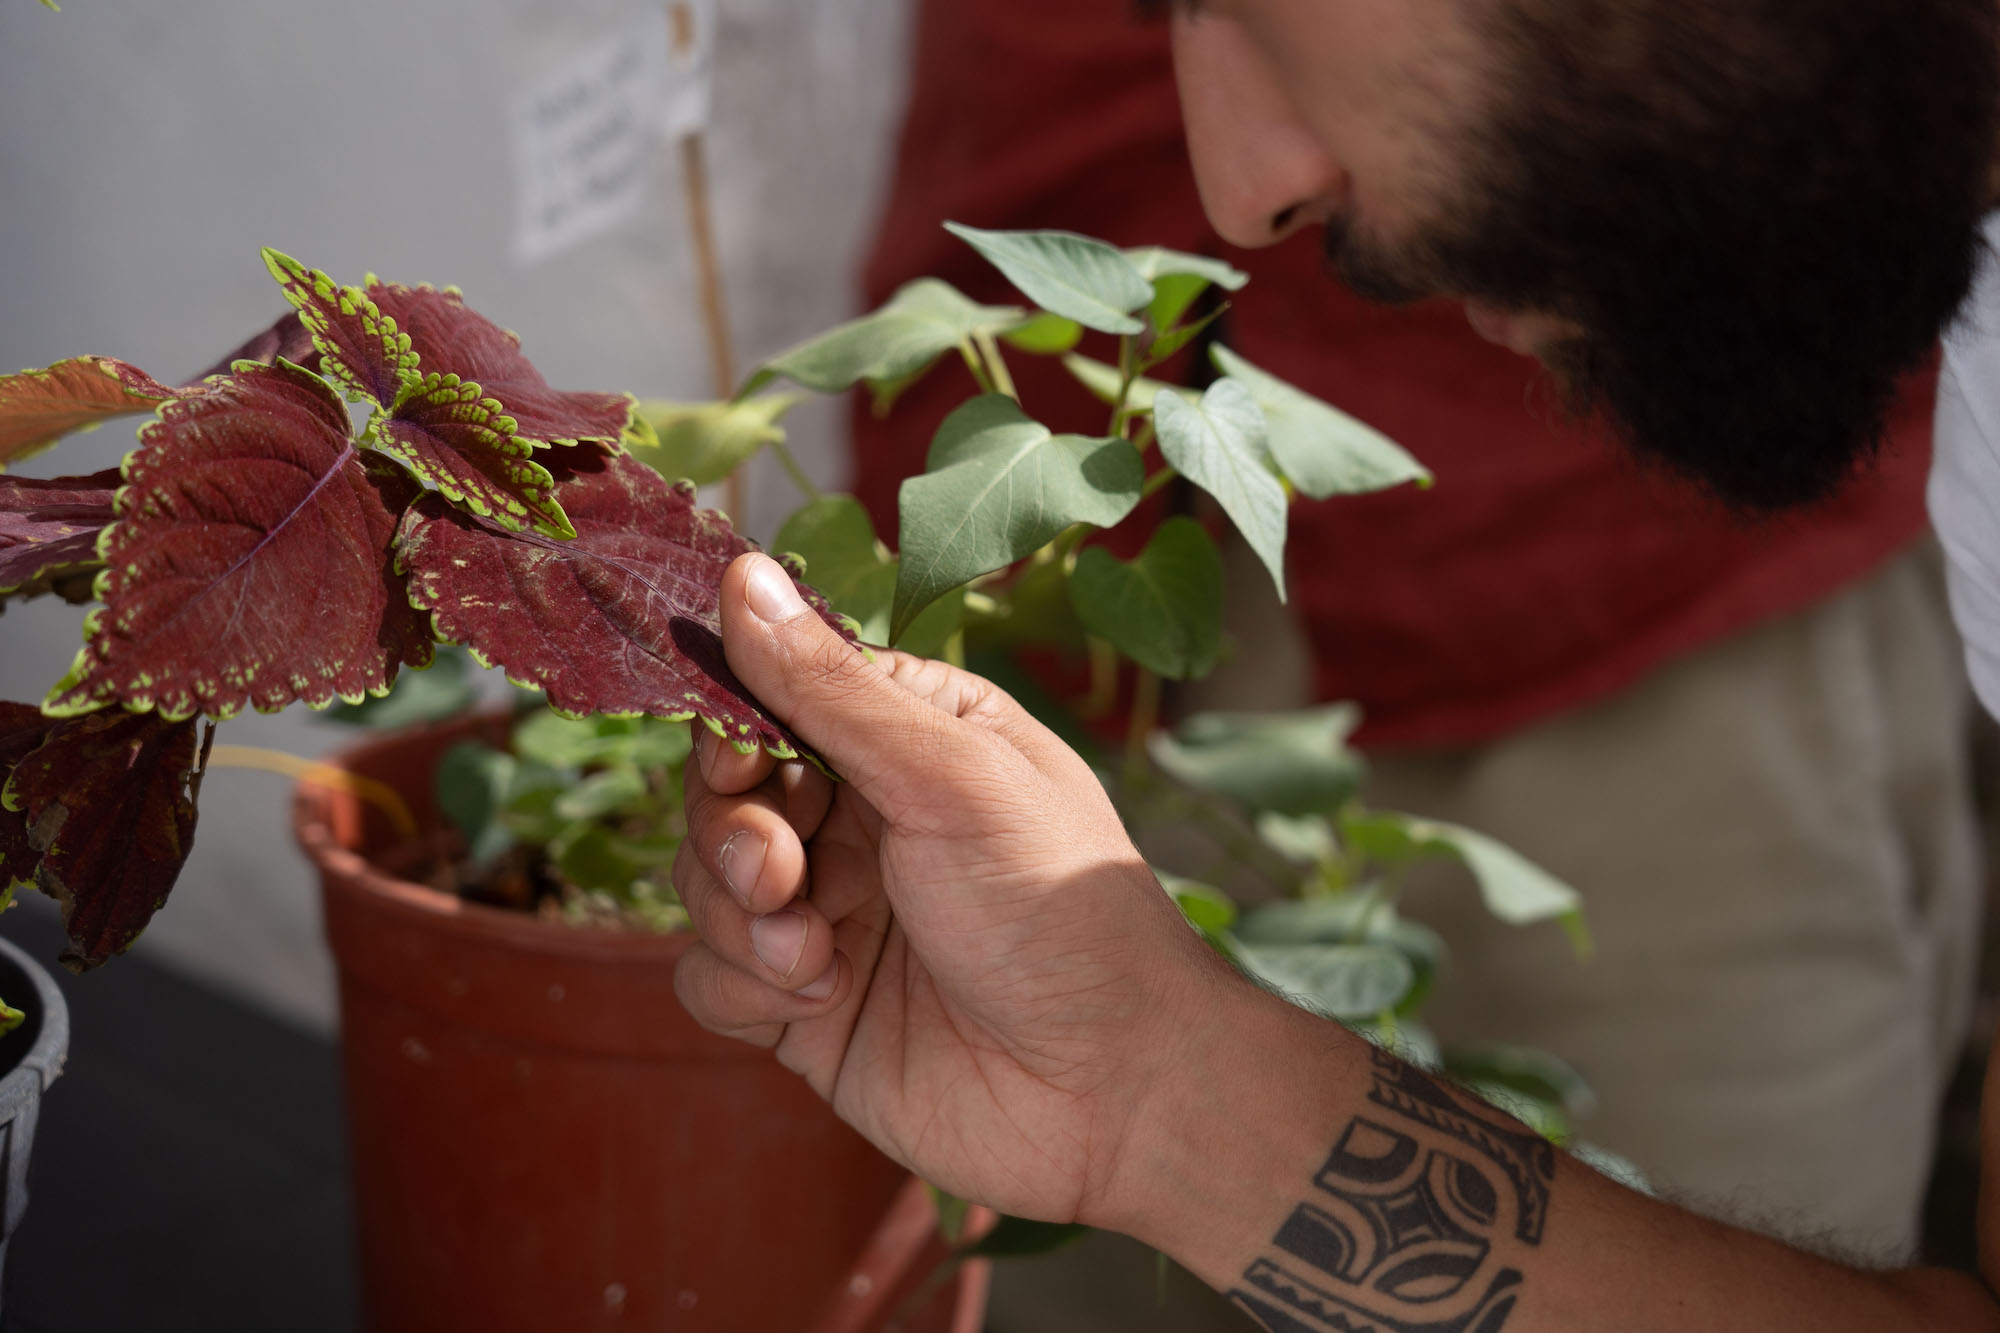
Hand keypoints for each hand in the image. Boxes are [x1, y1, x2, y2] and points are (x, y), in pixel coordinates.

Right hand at [672, 553, 1233, 1224]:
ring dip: (740, 916)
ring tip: (819, 956)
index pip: (776, 695)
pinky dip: (742, 986)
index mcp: (909, 738)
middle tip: (780, 871)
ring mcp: (831, 912)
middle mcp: (862, 818)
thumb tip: (741, 577)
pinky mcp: (802, 1006)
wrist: (1112, 1092)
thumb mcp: (950, 777)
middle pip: (725, 791)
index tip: (740, 756)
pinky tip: (817, 1000)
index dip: (735, 724)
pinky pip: (709, 977)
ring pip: (705, 883)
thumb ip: (832, 689)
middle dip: (733, 830)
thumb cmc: (1060, 910)